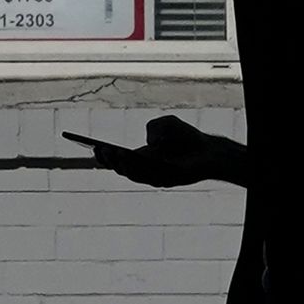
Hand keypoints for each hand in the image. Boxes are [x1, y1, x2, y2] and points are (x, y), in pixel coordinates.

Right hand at [91, 115, 224, 187]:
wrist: (210, 150)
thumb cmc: (186, 137)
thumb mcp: (165, 124)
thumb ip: (153, 127)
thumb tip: (150, 142)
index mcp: (141, 159)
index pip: (118, 160)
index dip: (105, 156)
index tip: (92, 147)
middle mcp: (146, 170)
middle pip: (122, 169)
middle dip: (110, 161)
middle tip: (100, 151)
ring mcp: (157, 177)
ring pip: (134, 174)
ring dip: (122, 166)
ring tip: (114, 154)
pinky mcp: (169, 180)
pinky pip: (152, 176)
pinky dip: (141, 168)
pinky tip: (135, 158)